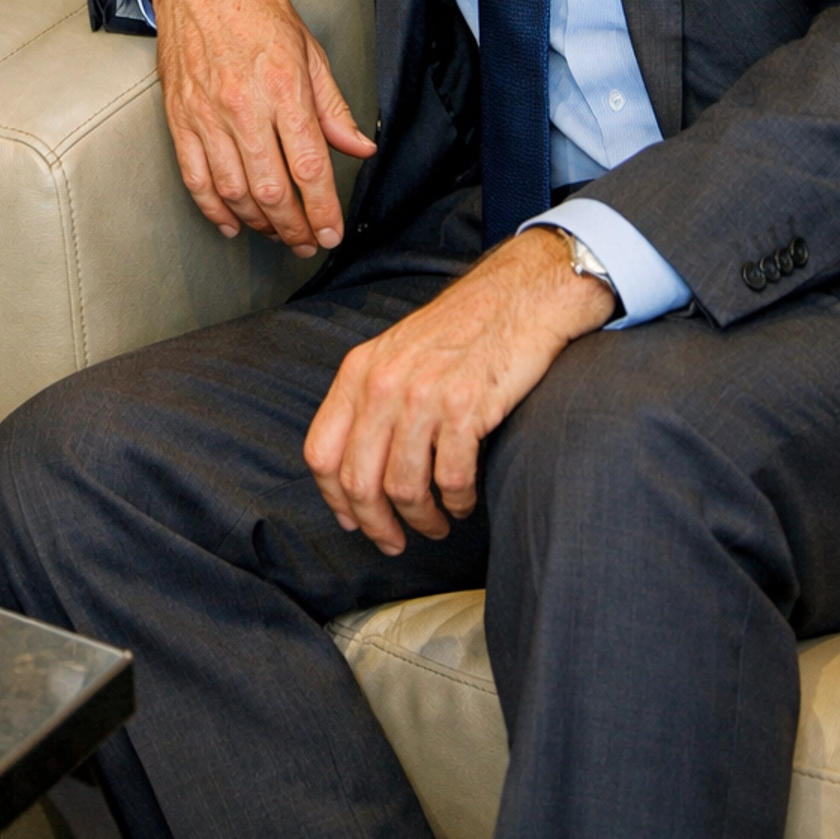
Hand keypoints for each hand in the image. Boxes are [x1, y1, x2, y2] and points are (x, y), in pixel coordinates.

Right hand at [145, 0, 375, 257]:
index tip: (331, 233)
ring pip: (233, 191)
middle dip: (294, 228)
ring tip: (278, 234)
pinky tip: (233, 223)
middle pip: (271, 189)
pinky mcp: (179, 118)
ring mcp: (206, 114)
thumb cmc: (257, 10)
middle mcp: (243, 105)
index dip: (322, 211)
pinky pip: (195, 178)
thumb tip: (360, 148)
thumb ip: (333, 106)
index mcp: (284, 86)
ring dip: (259, 224)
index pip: (308, 166)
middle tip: (308, 244)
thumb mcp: (309, 50)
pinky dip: (214, 210)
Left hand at [304, 227, 615, 553]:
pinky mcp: (466, 407)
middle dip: (376, 524)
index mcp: (359, 371)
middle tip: (396, 541)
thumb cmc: (460, 331)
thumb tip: (353, 471)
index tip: (353, 521)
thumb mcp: (396, 354)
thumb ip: (370, 402)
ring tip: (437, 522)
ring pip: (404, 488)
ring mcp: (423, 395)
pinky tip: (464, 500)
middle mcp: (383, 384)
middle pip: (358, 481)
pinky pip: (451, 479)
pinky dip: (457, 501)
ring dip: (421, 519)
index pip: (321, 452)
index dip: (334, 498)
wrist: (518, 297)